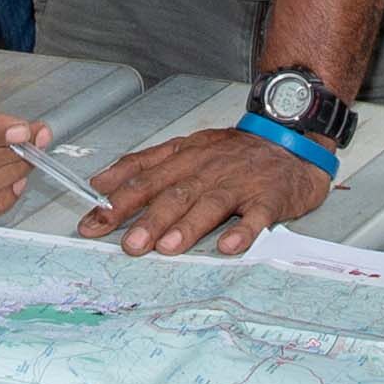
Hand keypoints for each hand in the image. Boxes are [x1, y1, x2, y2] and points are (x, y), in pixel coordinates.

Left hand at [89, 122, 332, 258]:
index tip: (92, 223)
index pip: (144, 177)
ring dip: (187, 226)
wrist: (292, 136)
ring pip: (210, 203)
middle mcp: (208, 168)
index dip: (117, 200)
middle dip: (147, 219)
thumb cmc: (234, 152)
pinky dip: (243, 231)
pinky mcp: (270, 197)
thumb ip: (145, 165)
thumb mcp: (186, 149)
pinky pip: (257, 215)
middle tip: (127, 244)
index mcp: (185, 157)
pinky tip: (228, 247)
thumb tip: (100, 184)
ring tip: (167, 247)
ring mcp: (239, 182)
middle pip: (173, 193)